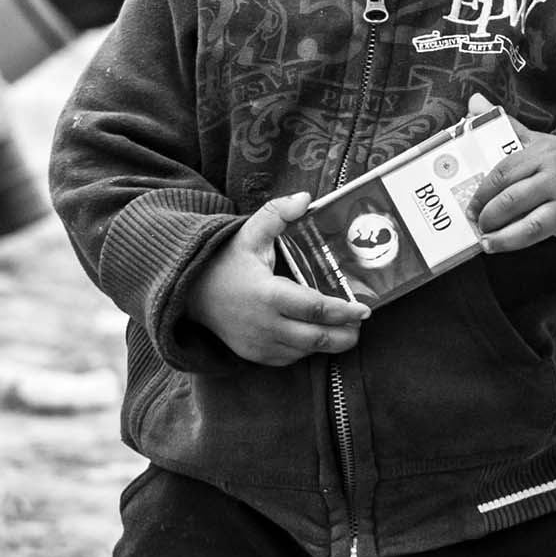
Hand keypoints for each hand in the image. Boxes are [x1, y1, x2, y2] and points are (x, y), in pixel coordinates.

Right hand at [188, 193, 371, 364]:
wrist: (191, 292)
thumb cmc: (225, 261)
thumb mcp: (250, 232)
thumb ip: (278, 213)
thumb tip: (306, 198)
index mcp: (268, 295)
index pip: (316, 309)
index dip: (344, 311)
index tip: (365, 309)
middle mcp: (265, 325)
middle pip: (318, 339)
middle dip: (346, 334)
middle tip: (361, 323)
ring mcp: (260, 344)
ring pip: (306, 351)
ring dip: (329, 342)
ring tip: (346, 328)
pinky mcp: (255, 355)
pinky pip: (290, 358)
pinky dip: (307, 348)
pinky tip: (316, 334)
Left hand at [462, 94, 555, 282]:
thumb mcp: (534, 139)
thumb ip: (502, 126)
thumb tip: (473, 103)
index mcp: (541, 154)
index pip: (503, 174)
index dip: (481, 193)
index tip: (469, 207)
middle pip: (515, 200)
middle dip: (490, 216)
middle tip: (476, 226)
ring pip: (536, 225)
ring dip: (509, 239)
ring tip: (488, 245)